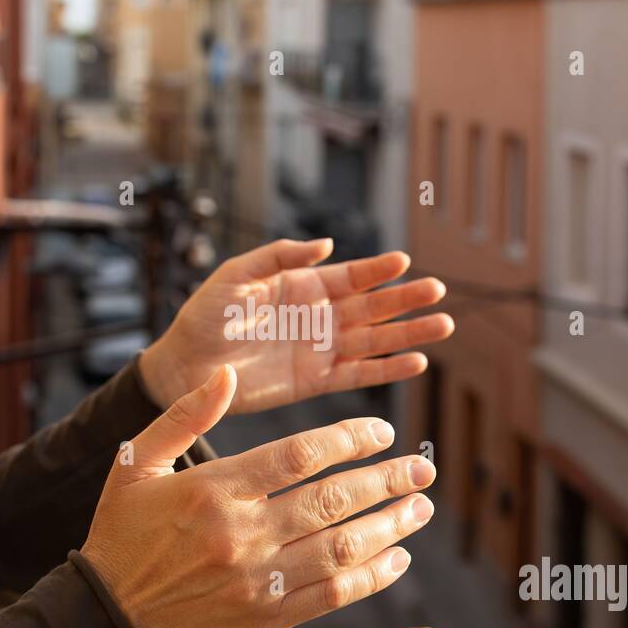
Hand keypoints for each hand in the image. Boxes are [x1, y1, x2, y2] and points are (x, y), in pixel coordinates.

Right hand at [81, 365, 434, 627]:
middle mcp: (241, 534)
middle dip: (388, 480)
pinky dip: (371, 576)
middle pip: (333, 499)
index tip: (382, 430)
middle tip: (423, 467)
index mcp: (213, 489)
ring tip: (421, 507)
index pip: (299, 454)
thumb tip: (227, 374)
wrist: (105, 622)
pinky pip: (333, 595)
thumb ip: (184, 416)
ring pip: (342, 547)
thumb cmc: (120, 535)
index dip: (351, 438)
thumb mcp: (135, 464)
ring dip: (391, 525)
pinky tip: (396, 558)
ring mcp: (257, 580)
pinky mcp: (266, 618)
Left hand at [137, 237, 453, 414]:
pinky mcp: (316, 382)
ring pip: (375, 339)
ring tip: (443, 325)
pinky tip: (415, 362)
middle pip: (373, 306)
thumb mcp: (235, 276)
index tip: (403, 262)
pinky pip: (358, 374)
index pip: (350, 275)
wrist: (184, 368)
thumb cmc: (204, 317)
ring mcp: (321, 349)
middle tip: (438, 290)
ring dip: (409, 333)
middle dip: (405, 299)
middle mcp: (319, 316)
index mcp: (302, 285)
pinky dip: (387, 370)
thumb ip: (278, 257)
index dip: (377, 269)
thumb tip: (327, 245)